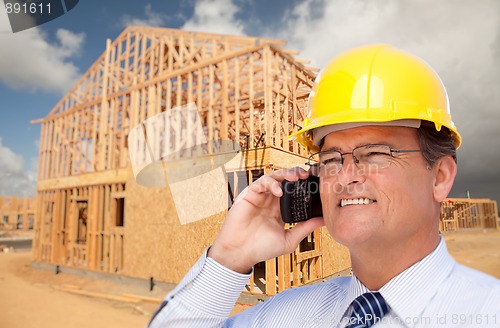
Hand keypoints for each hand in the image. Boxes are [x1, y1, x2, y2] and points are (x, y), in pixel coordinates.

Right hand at [208, 167, 324, 272]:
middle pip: (285, 180)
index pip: (295, 191)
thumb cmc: (261, 249)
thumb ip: (305, 228)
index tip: (316, 182)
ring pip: (274, 177)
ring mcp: (260, 196)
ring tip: (295, 177)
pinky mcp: (249, 195)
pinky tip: (278, 192)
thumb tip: (324, 221)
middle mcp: (271, 200)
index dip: (305, 185)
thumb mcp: (289, 240)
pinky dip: (271, 184)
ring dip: (285, 174)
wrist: (240, 252)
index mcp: (281, 209)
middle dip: (296, 174)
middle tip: (307, 174)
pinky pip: (260, 183)